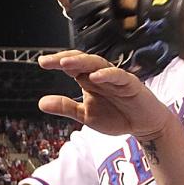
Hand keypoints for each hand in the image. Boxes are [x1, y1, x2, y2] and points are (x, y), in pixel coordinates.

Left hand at [38, 52, 172, 141]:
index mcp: (89, 80)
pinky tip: (94, 77)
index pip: (71, 66)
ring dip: (81, 62)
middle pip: (81, 61)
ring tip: (65, 63)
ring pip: (97, 64)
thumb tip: (40, 103)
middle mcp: (100, 75)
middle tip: (48, 61)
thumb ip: (65, 107)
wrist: (143, 125)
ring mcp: (115, 78)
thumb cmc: (116, 116)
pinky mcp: (130, 84)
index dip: (57, 62)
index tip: (42, 62)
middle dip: (65, 59)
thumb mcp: (85, 115)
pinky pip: (118, 76)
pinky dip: (106, 75)